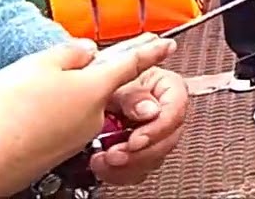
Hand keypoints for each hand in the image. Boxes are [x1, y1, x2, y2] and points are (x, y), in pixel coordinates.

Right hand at [0, 36, 175, 197]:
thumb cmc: (8, 115)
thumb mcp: (38, 64)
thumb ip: (69, 53)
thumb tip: (87, 52)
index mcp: (96, 87)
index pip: (132, 63)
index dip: (150, 51)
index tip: (167, 45)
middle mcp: (95, 114)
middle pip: (101, 83)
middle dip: (87, 72)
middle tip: (65, 66)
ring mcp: (79, 135)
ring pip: (80, 102)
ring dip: (63, 93)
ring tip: (29, 92)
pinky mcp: (61, 149)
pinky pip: (63, 121)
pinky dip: (50, 112)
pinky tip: (28, 111)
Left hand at [92, 67, 187, 184]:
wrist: (78, 98)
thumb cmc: (96, 82)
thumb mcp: (112, 84)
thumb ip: (133, 95)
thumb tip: (151, 111)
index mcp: (164, 86)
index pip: (176, 108)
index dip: (158, 128)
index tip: (136, 141)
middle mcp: (162, 110)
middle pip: (168, 138)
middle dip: (141, 153)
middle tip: (116, 155)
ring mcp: (152, 133)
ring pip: (155, 157)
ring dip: (128, 165)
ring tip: (103, 160)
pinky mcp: (140, 150)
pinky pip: (139, 169)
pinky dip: (120, 172)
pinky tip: (102, 165)